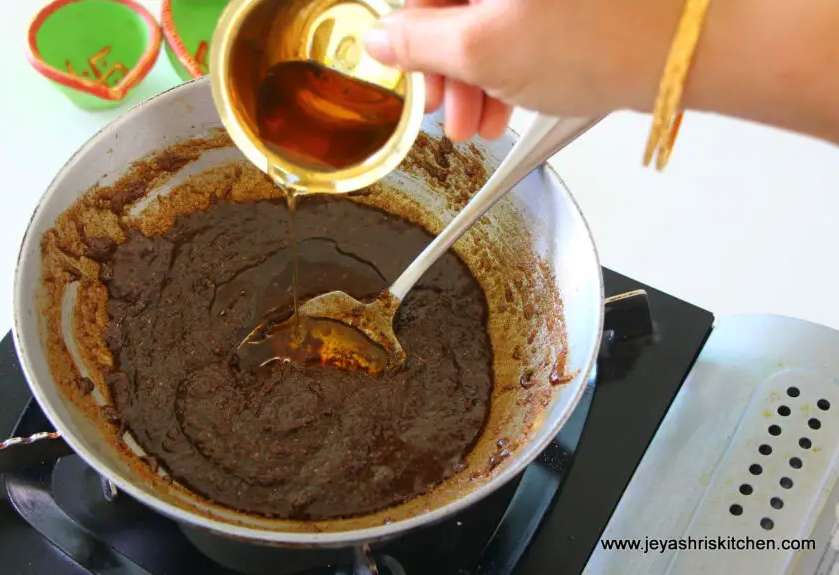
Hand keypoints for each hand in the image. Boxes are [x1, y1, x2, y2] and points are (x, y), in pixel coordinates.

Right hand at [362, 0, 684, 141]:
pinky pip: (527, 20)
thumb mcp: (481, 51)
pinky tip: (514, 97)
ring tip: (485, 119)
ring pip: (491, 17)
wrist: (687, 49)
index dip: (408, 38)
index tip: (410, 74)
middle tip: (450, 109)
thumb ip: (416, 43)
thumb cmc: (600, 42)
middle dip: (448, 64)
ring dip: (480, 72)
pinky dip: (514, 59)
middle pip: (456, 7)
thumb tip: (380, 39)